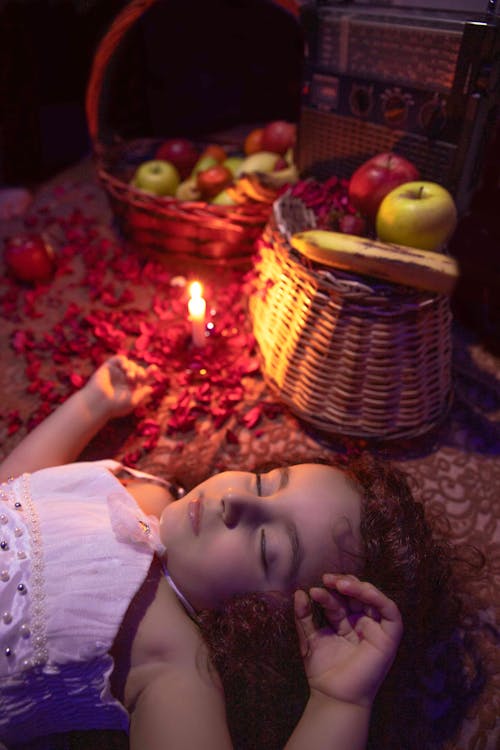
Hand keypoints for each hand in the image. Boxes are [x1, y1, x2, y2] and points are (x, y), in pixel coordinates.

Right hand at [87, 355, 155, 418]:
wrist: (98, 403)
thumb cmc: (114, 406)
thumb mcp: (132, 401)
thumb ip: (142, 394)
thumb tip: (151, 388)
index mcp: (131, 387)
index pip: (143, 378)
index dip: (149, 372)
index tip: (154, 368)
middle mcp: (124, 379)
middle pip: (138, 369)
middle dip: (141, 372)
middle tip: (139, 377)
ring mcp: (117, 372)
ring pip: (130, 364)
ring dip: (133, 368)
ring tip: (129, 376)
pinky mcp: (109, 367)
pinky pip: (120, 359)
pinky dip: (124, 361)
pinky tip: (125, 367)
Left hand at [294, 574, 402, 708]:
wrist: (334, 696)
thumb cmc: (323, 671)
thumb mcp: (309, 637)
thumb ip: (304, 616)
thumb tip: (299, 592)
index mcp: (345, 623)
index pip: (341, 599)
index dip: (330, 591)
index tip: (316, 587)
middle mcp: (361, 623)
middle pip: (357, 595)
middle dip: (343, 583)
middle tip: (328, 579)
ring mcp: (376, 630)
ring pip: (373, 599)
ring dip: (358, 587)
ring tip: (340, 584)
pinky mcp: (389, 638)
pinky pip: (391, 612)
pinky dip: (379, 598)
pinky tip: (363, 590)